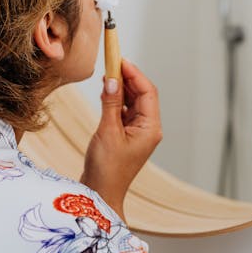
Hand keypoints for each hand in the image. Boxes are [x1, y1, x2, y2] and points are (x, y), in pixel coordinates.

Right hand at [80, 59, 161, 221]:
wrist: (101, 193)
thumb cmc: (106, 168)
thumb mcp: (107, 131)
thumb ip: (110, 103)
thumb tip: (111, 79)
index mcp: (150, 127)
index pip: (147, 91)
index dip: (134, 73)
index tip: (119, 59)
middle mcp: (148, 128)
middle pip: (142, 94)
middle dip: (128, 77)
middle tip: (111, 61)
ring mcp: (138, 131)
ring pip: (133, 101)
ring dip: (121, 87)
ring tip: (106, 74)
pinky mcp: (127, 134)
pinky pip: (125, 110)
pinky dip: (116, 99)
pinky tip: (105, 91)